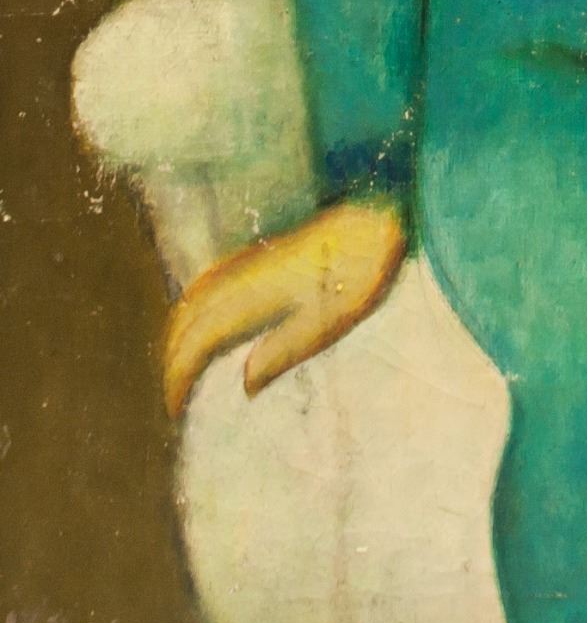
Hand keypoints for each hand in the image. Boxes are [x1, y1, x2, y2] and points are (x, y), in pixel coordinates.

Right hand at [163, 198, 407, 418]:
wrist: (378, 214)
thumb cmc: (361, 271)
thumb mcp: (331, 320)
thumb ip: (284, 350)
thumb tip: (244, 385)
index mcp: (252, 297)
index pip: (198, 340)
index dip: (178, 374)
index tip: (173, 408)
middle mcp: (241, 276)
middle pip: (187, 318)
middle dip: (172, 357)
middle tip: (174, 394)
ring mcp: (251, 260)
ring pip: (194, 296)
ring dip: (178, 330)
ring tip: (180, 362)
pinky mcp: (264, 252)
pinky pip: (210, 280)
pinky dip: (193, 304)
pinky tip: (206, 314)